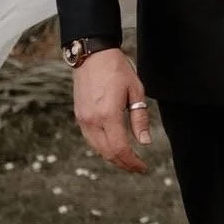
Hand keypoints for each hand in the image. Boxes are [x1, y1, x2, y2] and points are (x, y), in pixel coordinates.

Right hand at [73, 47, 150, 173]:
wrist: (92, 55)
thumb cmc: (117, 69)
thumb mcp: (136, 91)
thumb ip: (140, 118)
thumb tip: (145, 142)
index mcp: (108, 114)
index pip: (120, 149)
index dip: (133, 162)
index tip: (144, 167)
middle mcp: (92, 120)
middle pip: (107, 153)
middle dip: (123, 164)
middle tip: (138, 168)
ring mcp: (83, 119)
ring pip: (97, 148)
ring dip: (112, 158)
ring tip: (128, 161)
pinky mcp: (79, 116)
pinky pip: (91, 139)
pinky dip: (103, 148)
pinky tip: (114, 147)